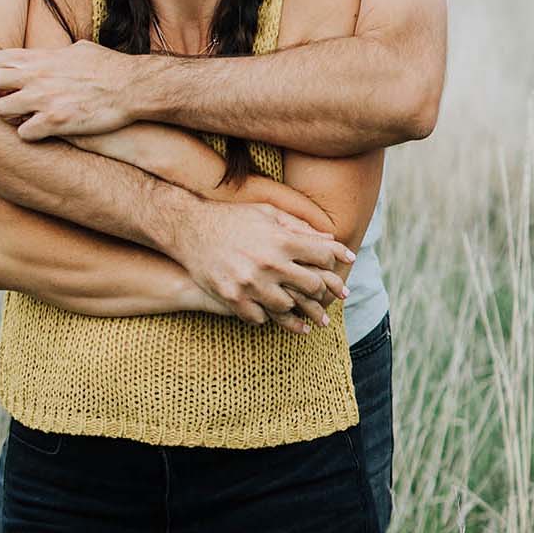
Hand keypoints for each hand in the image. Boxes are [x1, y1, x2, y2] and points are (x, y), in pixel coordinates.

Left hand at [0, 42, 138, 139]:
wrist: (132, 86)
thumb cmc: (110, 66)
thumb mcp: (79, 49)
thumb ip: (57, 53)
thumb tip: (53, 53)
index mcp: (41, 58)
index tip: (7, 84)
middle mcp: (36, 76)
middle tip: (3, 104)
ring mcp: (43, 99)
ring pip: (1, 110)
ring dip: (10, 117)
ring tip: (25, 120)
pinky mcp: (55, 122)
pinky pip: (23, 133)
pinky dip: (30, 135)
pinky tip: (42, 133)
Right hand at [165, 196, 354, 329]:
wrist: (189, 229)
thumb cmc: (232, 218)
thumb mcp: (267, 213)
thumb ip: (300, 227)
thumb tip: (331, 239)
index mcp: (281, 240)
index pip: (323, 256)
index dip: (338, 263)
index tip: (344, 272)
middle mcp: (269, 263)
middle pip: (312, 286)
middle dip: (323, 293)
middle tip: (328, 301)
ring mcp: (251, 284)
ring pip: (287, 307)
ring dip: (296, 311)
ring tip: (307, 319)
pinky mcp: (233, 298)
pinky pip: (259, 318)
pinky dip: (267, 318)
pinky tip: (273, 318)